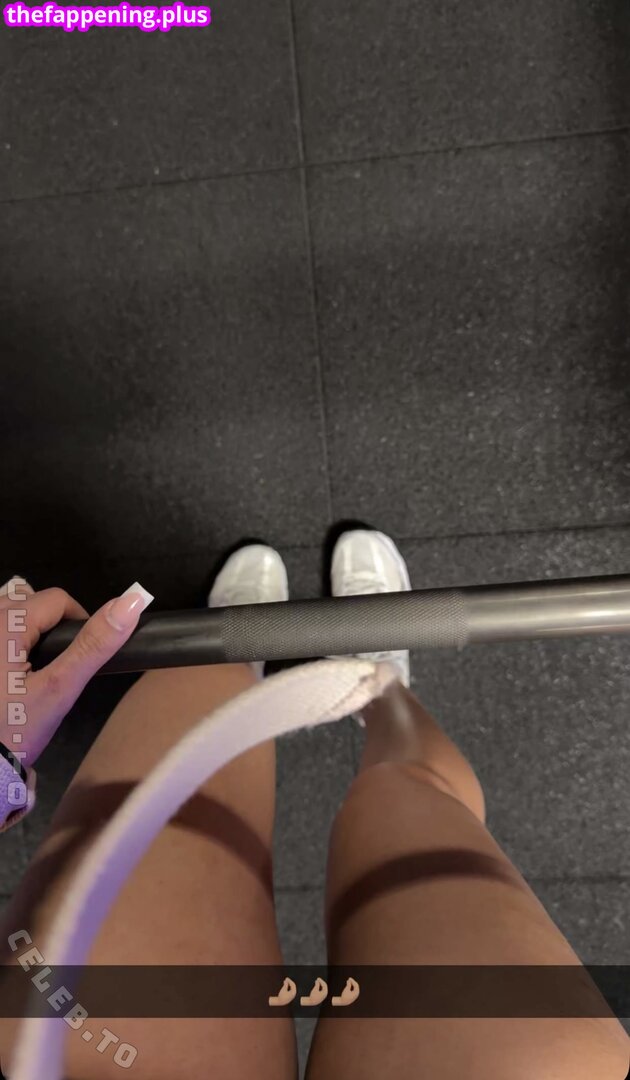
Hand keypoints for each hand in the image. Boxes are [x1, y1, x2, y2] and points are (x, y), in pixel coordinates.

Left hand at [0, 576, 152, 767]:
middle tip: (53, 671)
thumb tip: (132, 602)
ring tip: (30, 672)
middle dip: (51, 628)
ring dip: (27, 632)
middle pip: (32, 601)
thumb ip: (94, 645)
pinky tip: (8, 675)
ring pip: (11, 613)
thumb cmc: (12, 730)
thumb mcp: (58, 690)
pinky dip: (9, 643)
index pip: (59, 600)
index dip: (80, 624)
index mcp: (6, 624)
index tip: (78, 663)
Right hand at [268, 977, 296, 1006]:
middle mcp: (294, 993)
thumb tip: (286, 980)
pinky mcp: (291, 995)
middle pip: (293, 986)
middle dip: (289, 982)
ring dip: (289, 983)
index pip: (293, 985)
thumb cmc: (282, 996)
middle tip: (286, 978)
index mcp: (293, 992)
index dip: (289, 981)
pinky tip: (285, 984)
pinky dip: (288, 986)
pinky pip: (290, 989)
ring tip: (285, 980)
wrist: (280, 1002)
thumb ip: (286, 985)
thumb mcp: (283, 989)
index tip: (286, 978)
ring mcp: (292, 994)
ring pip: (292, 987)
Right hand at [300, 977, 327, 1006]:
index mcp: (325, 992)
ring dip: (320, 984)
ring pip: (322, 987)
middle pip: (324, 986)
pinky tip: (316, 984)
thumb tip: (317, 981)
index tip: (318, 978)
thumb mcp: (315, 989)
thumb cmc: (313, 996)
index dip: (321, 981)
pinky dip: (319, 986)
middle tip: (317, 978)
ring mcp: (323, 994)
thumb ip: (317, 985)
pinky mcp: (321, 995)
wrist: (312, 1002)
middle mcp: (325, 993)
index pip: (324, 985)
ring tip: (316, 980)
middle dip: (321, 982)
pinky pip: (321, 989)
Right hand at [332, 976, 359, 1006]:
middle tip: (349, 978)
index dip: (353, 981)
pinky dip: (351, 986)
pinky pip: (354, 988)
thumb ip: (348, 985)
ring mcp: (356, 994)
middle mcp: (357, 993)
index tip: (349, 978)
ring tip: (348, 980)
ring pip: (355, 987)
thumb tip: (349, 980)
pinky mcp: (354, 994)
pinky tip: (349, 983)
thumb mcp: (346, 989)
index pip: (356, 985)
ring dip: (352, 983)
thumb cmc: (345, 996)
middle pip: (356, 986)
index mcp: (356, 993)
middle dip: (353, 982)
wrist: (343, 1002)